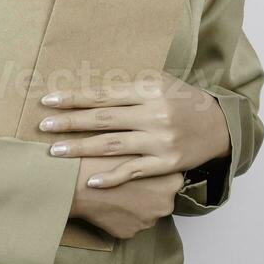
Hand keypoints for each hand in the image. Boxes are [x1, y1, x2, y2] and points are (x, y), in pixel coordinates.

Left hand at [39, 72, 230, 187]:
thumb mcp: (159, 83)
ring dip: (80, 149)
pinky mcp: (166, 163)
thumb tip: (87, 88)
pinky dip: (111, 176)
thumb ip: (128, 86)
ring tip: (55, 151)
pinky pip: (133, 170)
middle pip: (103, 120)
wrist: (219, 126)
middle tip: (44, 126)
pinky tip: (91, 180)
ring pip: (112, 146)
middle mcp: (154, 114)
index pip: (104, 95)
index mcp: (149, 89)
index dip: (74, 98)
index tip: (49, 101)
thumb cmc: (182, 101)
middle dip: (70, 123)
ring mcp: (160, 140)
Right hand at [68, 156, 182, 239]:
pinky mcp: (128, 232)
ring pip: (144, 211)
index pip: (172, 177)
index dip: (157, 171)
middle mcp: (165, 204)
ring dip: (134, 204)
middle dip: (148, 190)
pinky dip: (121, 216)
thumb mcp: (133, 144)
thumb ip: (150, 150)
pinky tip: (108, 204)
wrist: (75, 183)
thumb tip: (155, 149)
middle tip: (128, 180)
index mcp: (171, 181)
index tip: (143, 165)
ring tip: (115, 191)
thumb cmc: (104, 160)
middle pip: (161, 197)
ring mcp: (147, 221)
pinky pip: (128, 223)